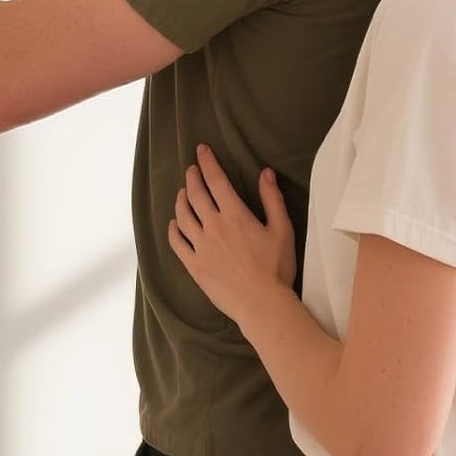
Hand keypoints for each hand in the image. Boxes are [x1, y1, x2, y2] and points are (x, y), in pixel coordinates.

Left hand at [169, 145, 295, 327]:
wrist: (262, 305)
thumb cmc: (276, 268)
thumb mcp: (282, 230)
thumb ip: (272, 199)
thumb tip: (265, 172)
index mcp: (234, 215)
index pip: (216, 181)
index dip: (208, 163)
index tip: (201, 150)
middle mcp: (213, 227)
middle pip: (196, 195)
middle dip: (192, 178)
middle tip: (191, 169)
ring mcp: (200, 247)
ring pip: (183, 216)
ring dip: (181, 200)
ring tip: (182, 192)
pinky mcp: (194, 266)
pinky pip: (177, 244)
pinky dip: (173, 230)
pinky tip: (173, 224)